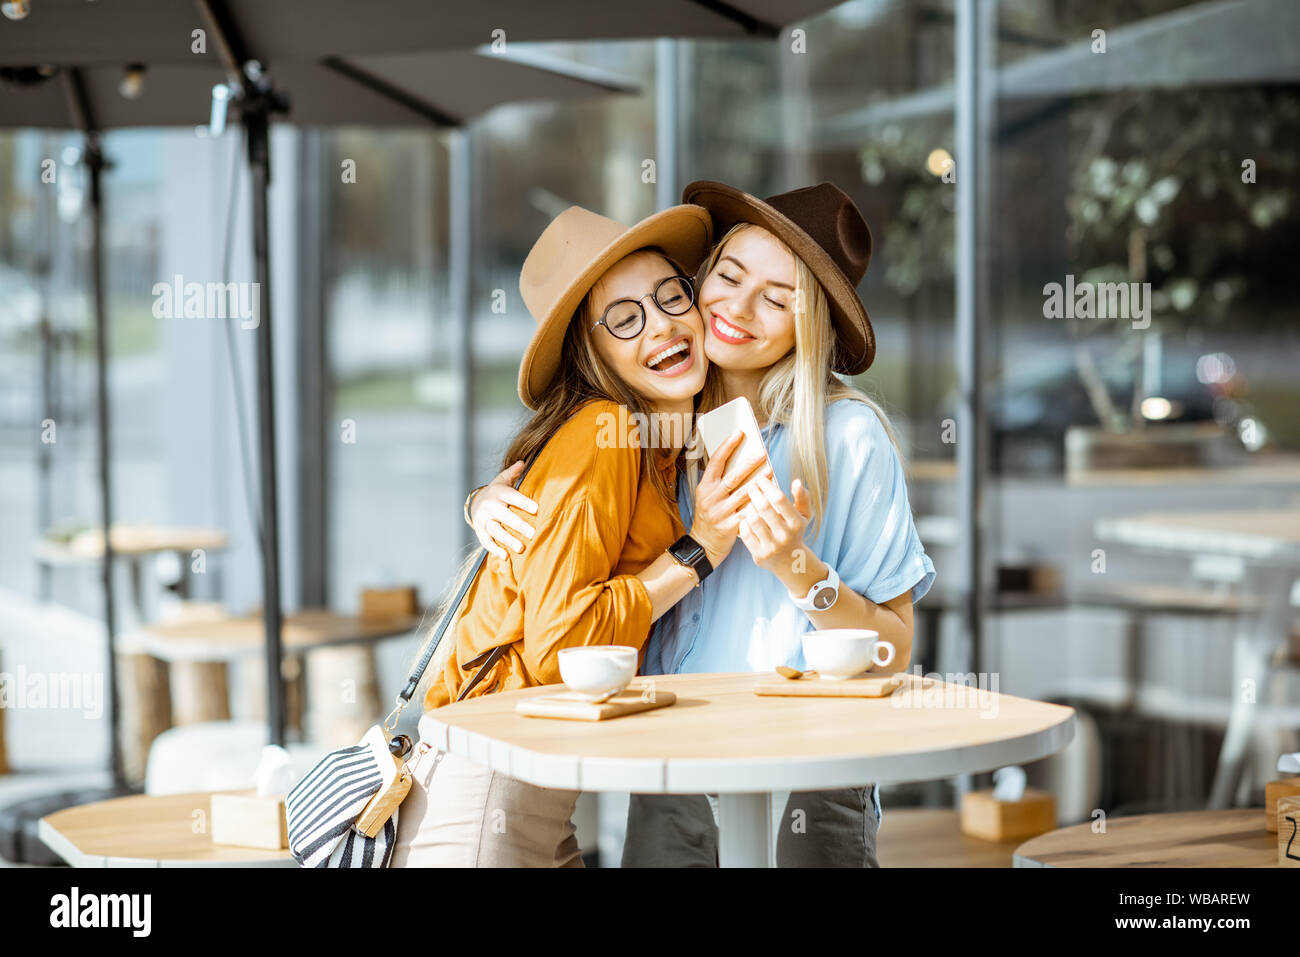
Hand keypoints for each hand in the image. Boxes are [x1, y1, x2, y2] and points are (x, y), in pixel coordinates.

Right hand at [470, 461, 538, 560]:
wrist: (476, 502)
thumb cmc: (497, 492)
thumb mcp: (503, 480)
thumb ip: (513, 472)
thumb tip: (523, 462)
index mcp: (498, 492)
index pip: (511, 496)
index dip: (523, 502)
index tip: (536, 509)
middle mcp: (489, 506)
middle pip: (504, 516)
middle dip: (518, 525)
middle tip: (533, 533)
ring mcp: (483, 519)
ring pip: (495, 530)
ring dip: (508, 540)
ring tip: (521, 548)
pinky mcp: (479, 531)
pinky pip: (486, 541)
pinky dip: (495, 549)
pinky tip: (505, 556)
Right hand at [689, 431, 773, 567]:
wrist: (703, 544)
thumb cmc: (709, 516)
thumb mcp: (708, 496)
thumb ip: (719, 481)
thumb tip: (737, 459)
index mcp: (705, 487)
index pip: (715, 461)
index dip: (727, 446)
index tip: (739, 433)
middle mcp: (711, 498)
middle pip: (731, 477)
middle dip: (748, 464)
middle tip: (762, 453)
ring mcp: (720, 512)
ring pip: (741, 494)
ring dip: (757, 482)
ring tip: (770, 471)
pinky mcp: (729, 526)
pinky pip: (747, 513)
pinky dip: (758, 505)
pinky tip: (770, 498)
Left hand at [737, 475, 812, 577]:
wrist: (790, 561)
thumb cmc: (794, 531)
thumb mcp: (803, 515)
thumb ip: (803, 498)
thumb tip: (797, 482)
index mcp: (797, 523)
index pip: (779, 499)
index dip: (767, 486)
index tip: (760, 479)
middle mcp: (785, 535)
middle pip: (764, 507)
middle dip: (755, 494)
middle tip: (751, 488)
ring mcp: (772, 547)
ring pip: (753, 520)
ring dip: (749, 508)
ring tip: (750, 504)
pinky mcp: (760, 555)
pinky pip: (746, 533)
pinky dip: (744, 522)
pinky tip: (746, 519)